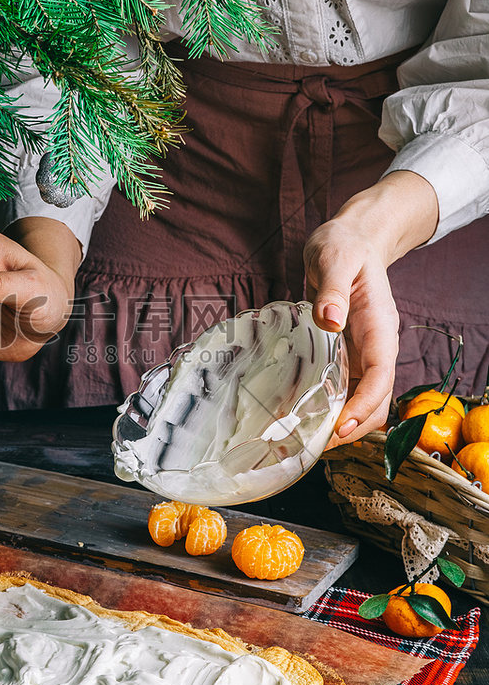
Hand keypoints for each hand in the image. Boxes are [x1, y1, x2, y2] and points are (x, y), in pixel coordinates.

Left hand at [303, 171, 439, 445]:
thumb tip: (330, 320)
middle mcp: (375, 344)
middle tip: (317, 445)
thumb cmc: (344, 246)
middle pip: (376, 397)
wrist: (350, 239)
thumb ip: (332, 289)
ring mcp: (362, 350)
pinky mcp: (346, 352)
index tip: (342, 427)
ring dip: (342, 421)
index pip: (381, 375)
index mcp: (379, 325)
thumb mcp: (335, 260)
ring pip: (362, 397)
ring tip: (308, 439)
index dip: (364, 405)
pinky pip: (343, 386)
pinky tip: (303, 414)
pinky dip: (330, 405)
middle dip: (353, 425)